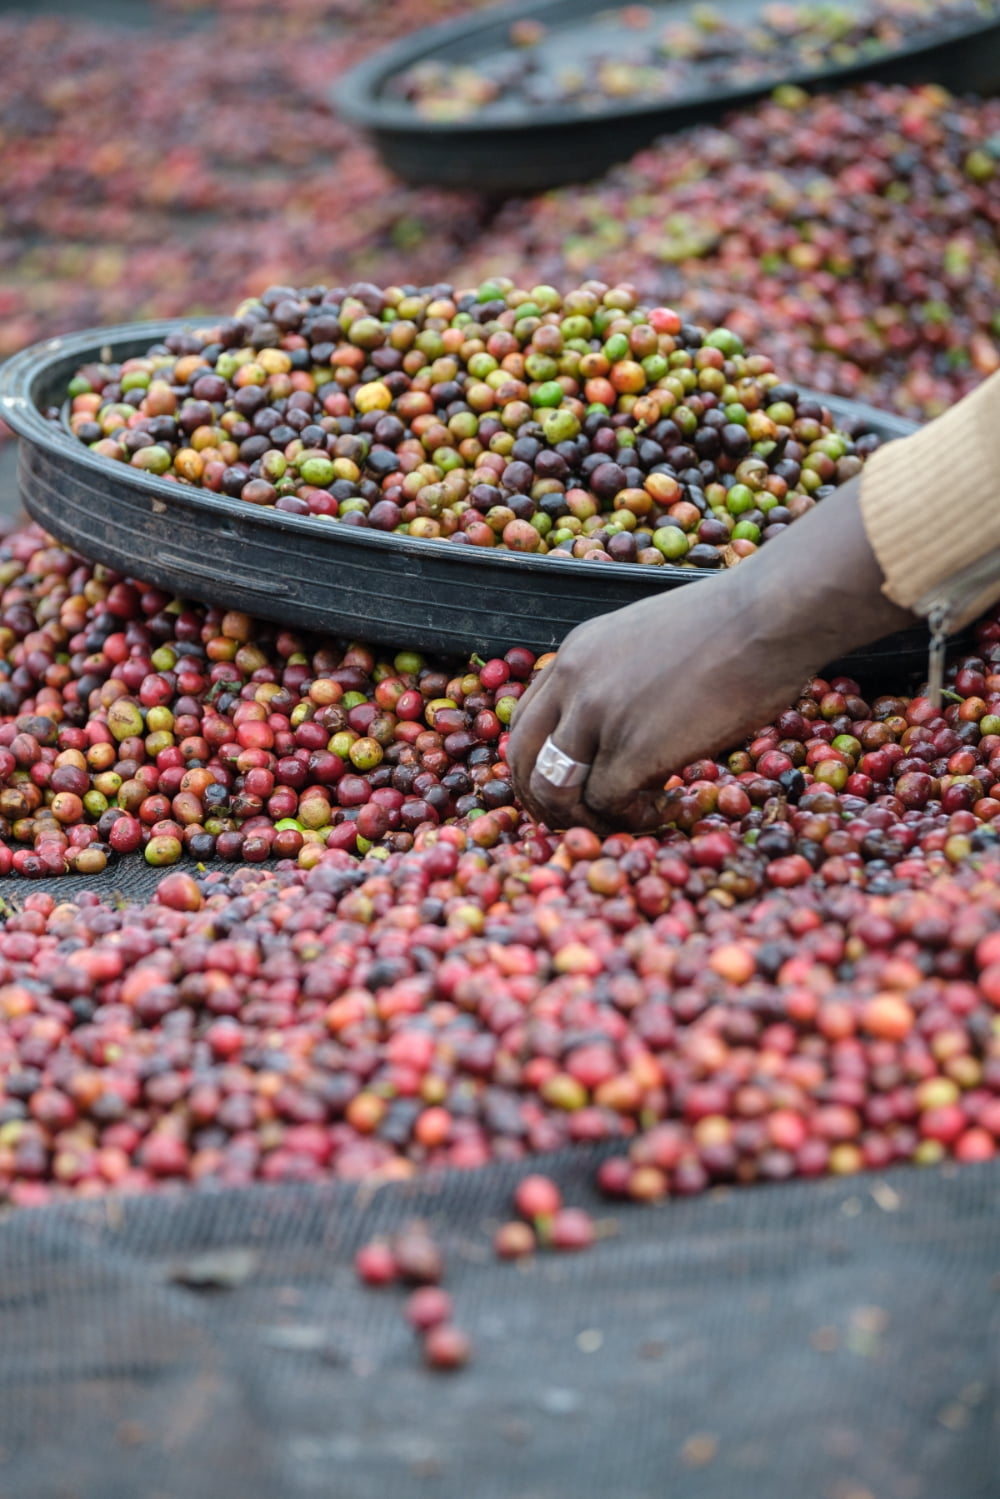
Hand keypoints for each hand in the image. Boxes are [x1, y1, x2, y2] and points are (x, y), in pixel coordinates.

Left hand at [507, 478, 913, 832]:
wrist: (770, 616)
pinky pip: (607, 805)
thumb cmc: (734, 626)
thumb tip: (629, 722)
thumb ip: (621, 677)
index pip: (525, 723)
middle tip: (587, 822)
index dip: (538, 766)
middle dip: (545, 804)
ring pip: (555, 792)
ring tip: (632, 817)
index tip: (569, 789)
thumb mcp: (649, 640)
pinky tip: (670, 804)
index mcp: (575, 654)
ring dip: (587, 820)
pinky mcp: (632, 749)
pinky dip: (634, 819)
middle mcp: (574, 682)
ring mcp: (598, 715)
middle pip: (523, 762)